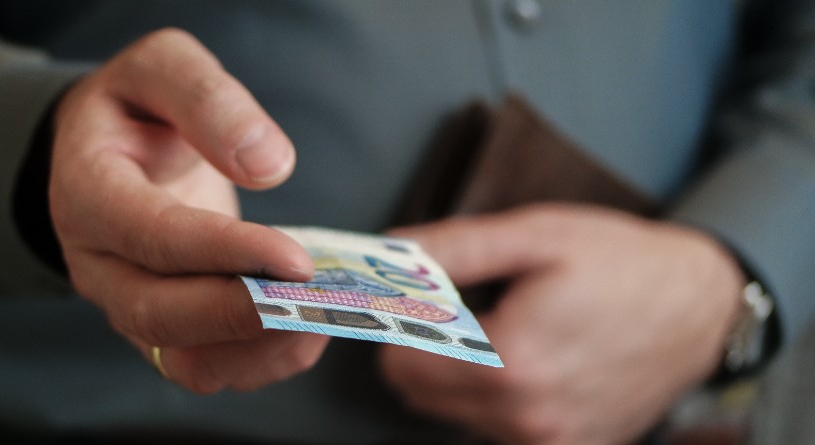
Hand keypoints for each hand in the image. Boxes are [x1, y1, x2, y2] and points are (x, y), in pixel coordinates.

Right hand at [49, 28, 327, 393]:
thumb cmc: (139, 106)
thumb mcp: (161, 68)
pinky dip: (263, 359)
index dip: (224, 253)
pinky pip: (208, 368)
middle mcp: (99, 264)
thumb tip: (268, 166)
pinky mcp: (165, 329)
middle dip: (243, 314)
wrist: (112, 148)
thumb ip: (207, 99)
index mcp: (88, 192)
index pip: (151, 238)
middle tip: (318, 299)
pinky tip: (312, 325)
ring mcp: (128, 305)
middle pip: (158, 315)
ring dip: (260, 349)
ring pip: (186, 360)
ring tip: (329, 316)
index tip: (295, 258)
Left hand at [378, 204, 745, 443]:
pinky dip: (495, 393)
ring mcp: (549, 441)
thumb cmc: (621, 264)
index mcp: (510, 364)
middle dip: (427, 346)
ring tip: (511, 327)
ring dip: (461, 371)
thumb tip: (388, 254)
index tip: (422, 294)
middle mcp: (526, 417)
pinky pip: (495, 426)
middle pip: (419, 393)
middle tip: (467, 305)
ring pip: (454, 411)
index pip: (399, 363)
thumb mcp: (533, 236)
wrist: (701, 306)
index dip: (402, 321)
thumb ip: (450, 250)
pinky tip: (532, 357)